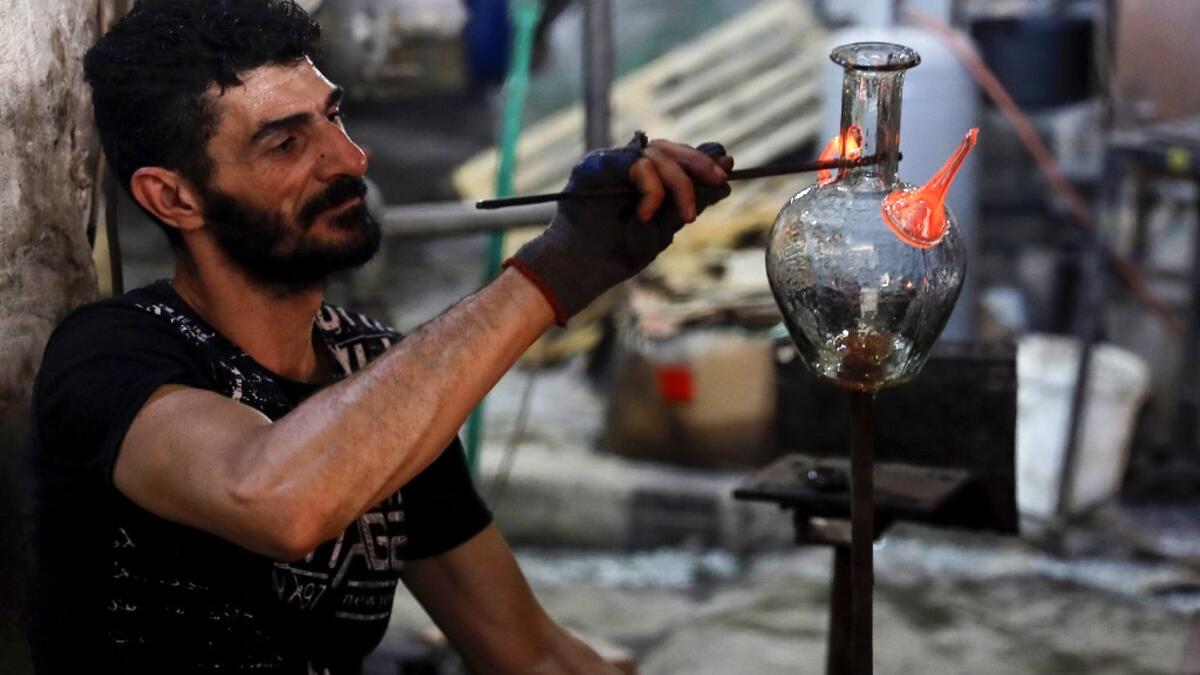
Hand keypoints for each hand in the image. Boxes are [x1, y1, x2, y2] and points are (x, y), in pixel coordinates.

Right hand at [504, 133, 733, 324]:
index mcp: (641, 178)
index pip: (675, 158)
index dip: (701, 160)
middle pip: (668, 149)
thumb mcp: (665, 226)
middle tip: (719, 180)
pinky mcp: (596, 165)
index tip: (726, 171)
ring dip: (679, 184)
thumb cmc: (619, 252)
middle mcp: (625, 165)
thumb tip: (726, 180)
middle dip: (698, 164)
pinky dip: (651, 189)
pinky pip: (637, 164)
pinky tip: (647, 213)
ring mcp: (610, 163)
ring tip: (684, 216)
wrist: (585, 269)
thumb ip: (689, 201)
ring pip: (657, 155)